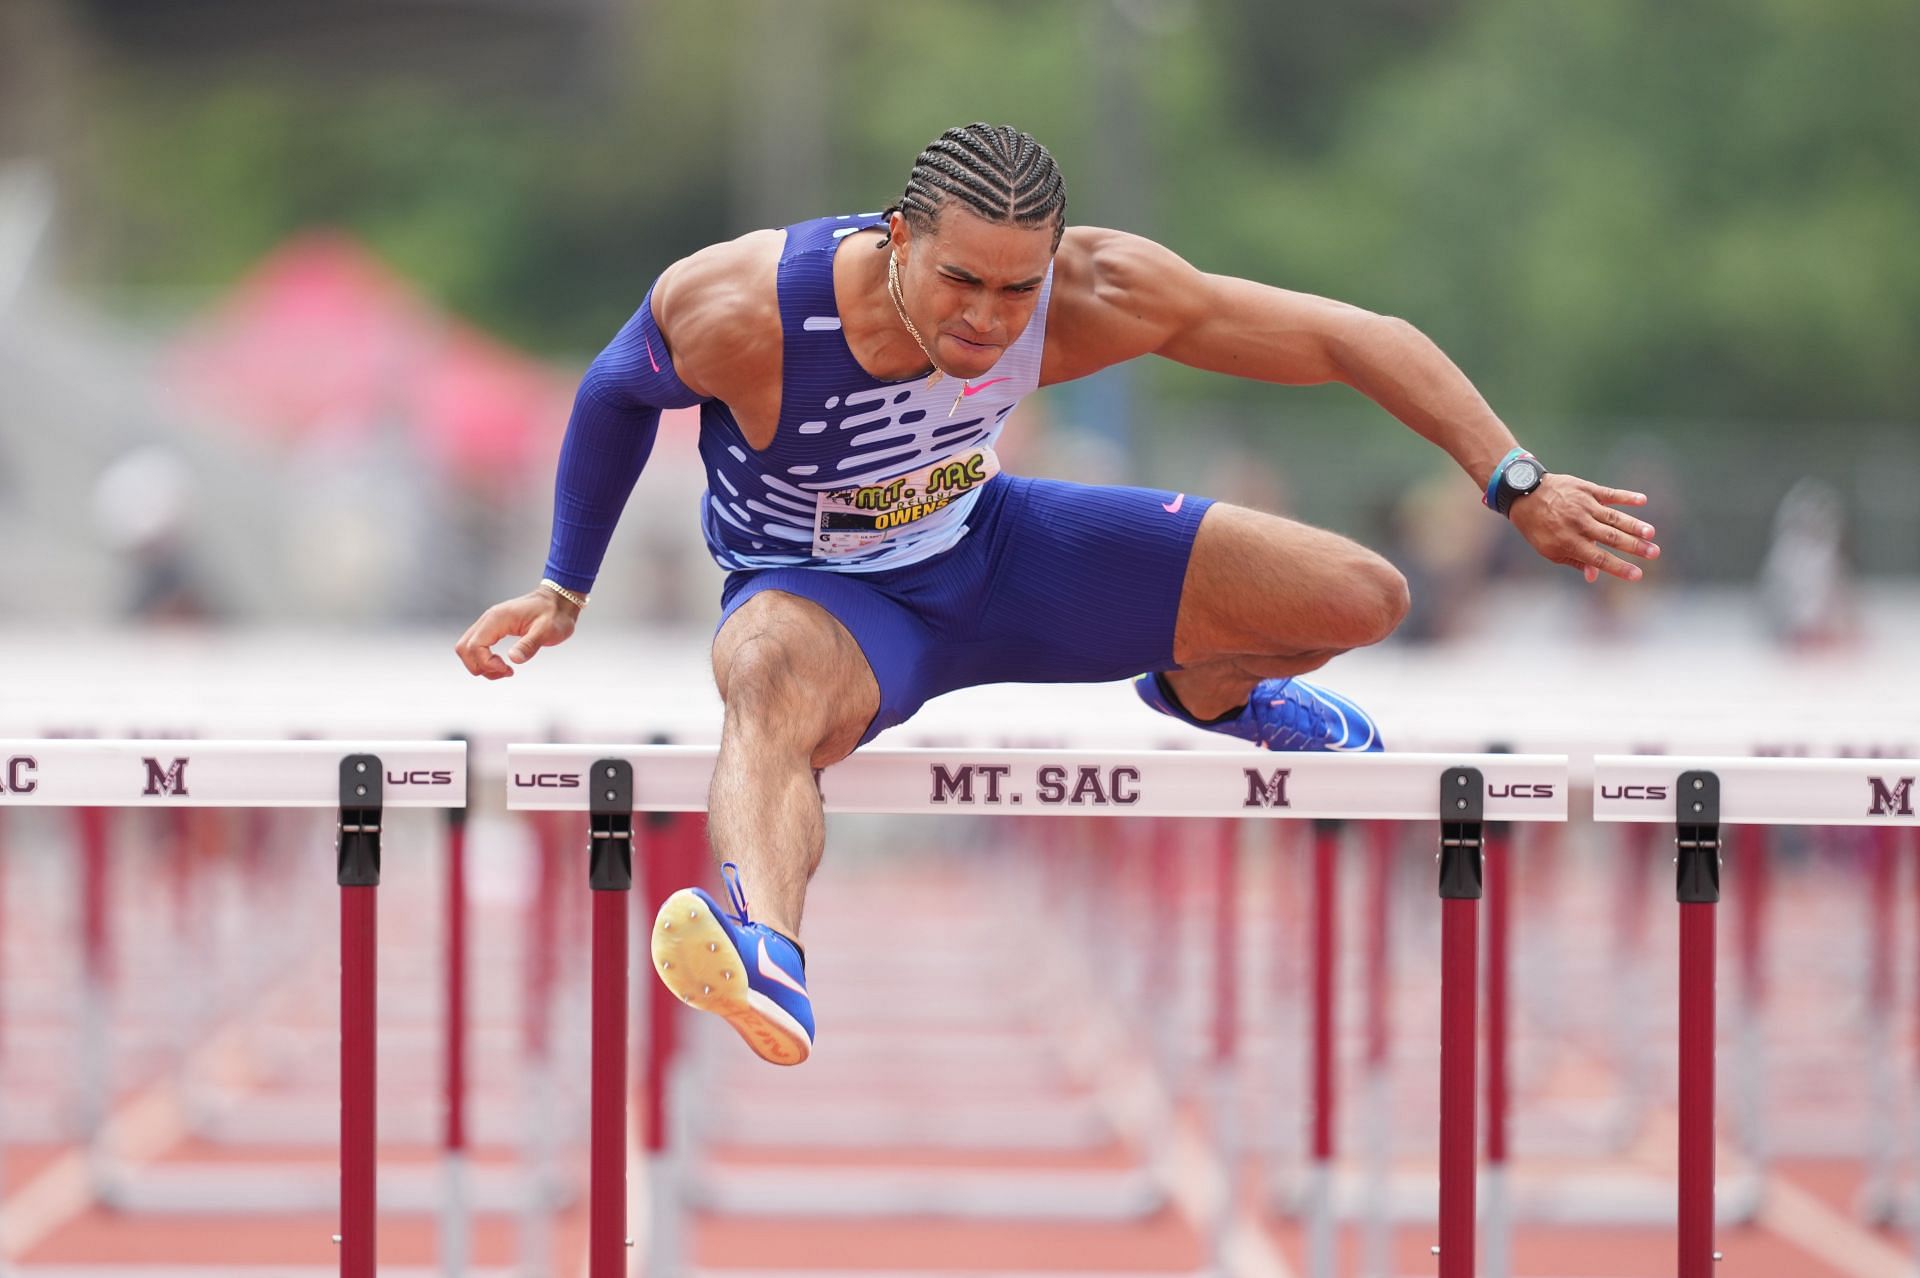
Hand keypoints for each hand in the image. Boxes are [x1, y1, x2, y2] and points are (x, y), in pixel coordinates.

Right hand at [454, 588, 579, 678]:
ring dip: (481, 665)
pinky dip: (484, 659)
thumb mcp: (547, 631)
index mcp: (497, 619)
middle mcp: (488, 619)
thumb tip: (512, 659)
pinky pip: (477, 646)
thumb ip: (529, 644)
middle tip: (505, 672)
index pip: (474, 646)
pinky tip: (503, 664)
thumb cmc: (555, 614)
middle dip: (479, 666)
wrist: (559, 600)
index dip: (486, 663)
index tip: (507, 669)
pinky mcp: (493, 628)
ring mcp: (489, 623)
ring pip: (467, 648)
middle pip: (464, 648)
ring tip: (505, 670)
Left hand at [1507, 474, 1659, 583]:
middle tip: (1654, 553)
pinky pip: (1609, 493)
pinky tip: (1642, 500)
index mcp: (1568, 542)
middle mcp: (1578, 524)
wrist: (1524, 494)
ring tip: (1651, 533)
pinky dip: (1626, 496)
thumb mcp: (1550, 550)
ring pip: (1613, 517)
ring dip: (1634, 525)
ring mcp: (1583, 505)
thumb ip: (1574, 561)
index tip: (1638, 574)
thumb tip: (1594, 576)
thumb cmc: (1539, 527)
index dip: (1619, 567)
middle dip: (1634, 546)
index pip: (1599, 558)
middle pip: (1611, 538)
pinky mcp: (1586, 489)